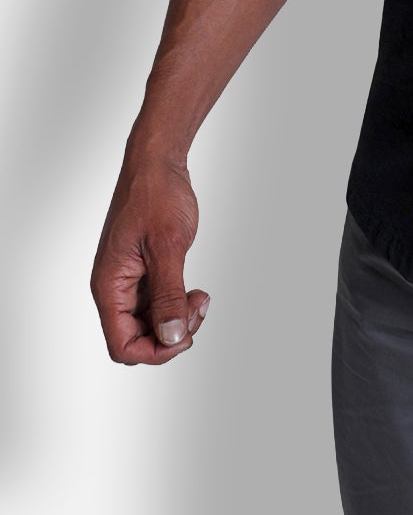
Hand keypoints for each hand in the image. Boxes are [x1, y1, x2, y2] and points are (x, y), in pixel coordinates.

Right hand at [91, 150, 210, 364]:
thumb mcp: (168, 246)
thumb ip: (168, 294)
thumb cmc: (156, 194)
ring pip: (150, 324)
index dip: (154, 351)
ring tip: (200, 296)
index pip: (122, 345)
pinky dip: (178, 303)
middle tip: (198, 308)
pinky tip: (195, 291)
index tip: (185, 334)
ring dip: (178, 319)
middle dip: (171, 334)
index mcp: (110, 285)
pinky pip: (158, 304)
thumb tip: (171, 336)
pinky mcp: (144, 272)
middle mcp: (115, 288)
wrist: (157, 163)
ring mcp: (129, 281)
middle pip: (137, 339)